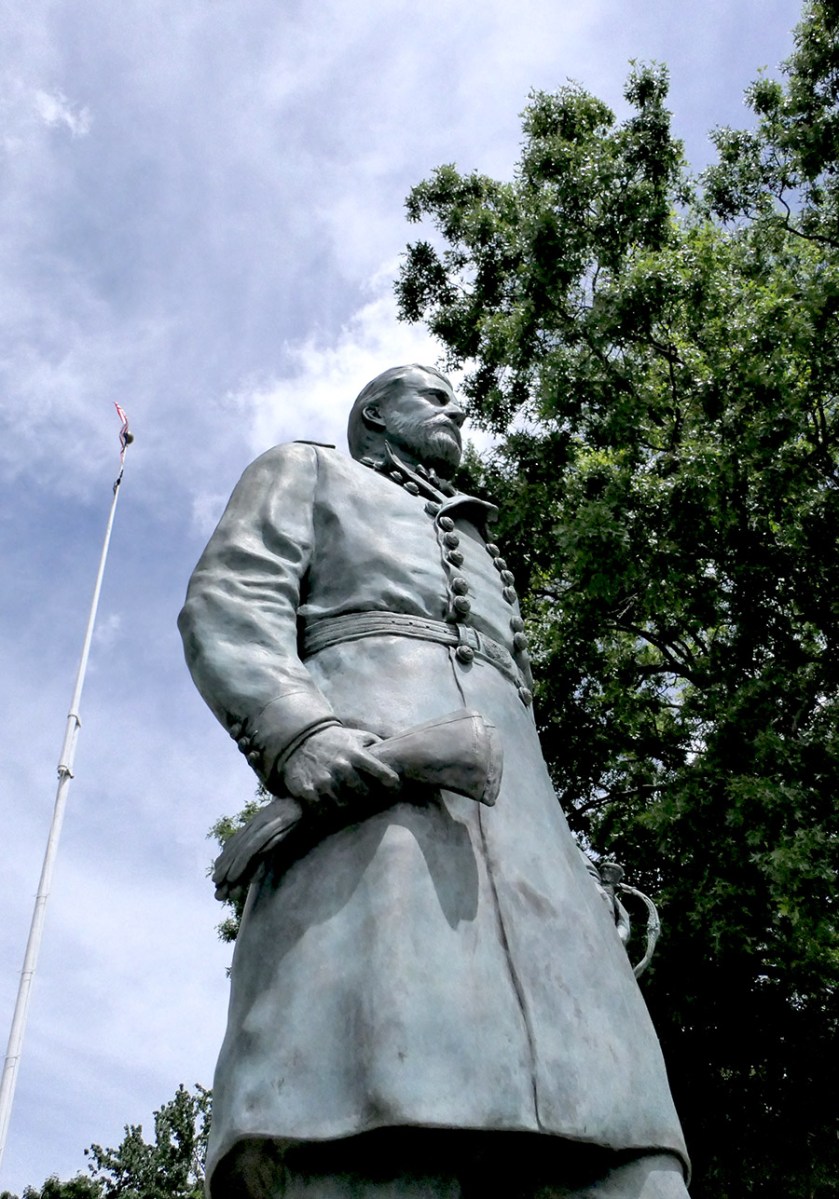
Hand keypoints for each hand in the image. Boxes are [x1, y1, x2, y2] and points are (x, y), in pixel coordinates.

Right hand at [282, 725, 400, 807]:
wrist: (300, 739)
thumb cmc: (336, 740)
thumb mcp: (357, 736)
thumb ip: (377, 744)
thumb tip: (397, 753)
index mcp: (357, 754)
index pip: (383, 775)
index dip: (392, 785)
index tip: (394, 790)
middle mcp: (341, 768)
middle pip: (364, 795)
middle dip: (367, 799)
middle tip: (368, 802)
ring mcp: (324, 781)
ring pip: (344, 806)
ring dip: (346, 807)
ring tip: (347, 805)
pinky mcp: (308, 791)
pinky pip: (323, 812)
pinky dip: (327, 813)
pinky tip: (329, 808)